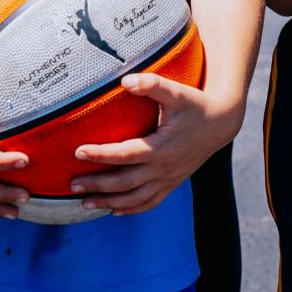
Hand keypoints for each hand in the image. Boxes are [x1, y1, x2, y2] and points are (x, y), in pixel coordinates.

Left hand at [69, 72, 241, 214]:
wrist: (220, 124)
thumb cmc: (195, 104)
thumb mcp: (177, 91)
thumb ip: (152, 84)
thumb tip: (125, 81)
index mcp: (161, 147)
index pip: (125, 154)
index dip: (101, 154)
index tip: (78, 151)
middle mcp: (163, 168)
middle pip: (125, 183)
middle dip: (97, 185)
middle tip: (71, 185)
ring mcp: (167, 179)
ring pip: (134, 198)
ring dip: (108, 202)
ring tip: (84, 202)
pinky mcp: (171, 183)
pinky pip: (149, 203)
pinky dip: (131, 209)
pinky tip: (114, 210)